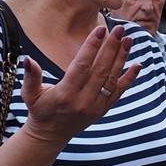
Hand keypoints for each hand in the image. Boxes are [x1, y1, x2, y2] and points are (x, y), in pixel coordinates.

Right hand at [20, 24, 139, 144]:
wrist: (51, 135)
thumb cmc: (40, 110)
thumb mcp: (30, 94)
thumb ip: (30, 77)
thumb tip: (27, 59)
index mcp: (65, 95)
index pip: (81, 67)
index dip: (91, 47)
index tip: (100, 30)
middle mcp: (83, 101)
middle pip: (100, 70)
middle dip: (111, 48)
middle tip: (119, 29)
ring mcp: (95, 106)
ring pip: (112, 79)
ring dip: (122, 58)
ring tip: (128, 40)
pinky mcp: (103, 110)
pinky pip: (119, 92)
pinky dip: (129, 78)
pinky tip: (138, 64)